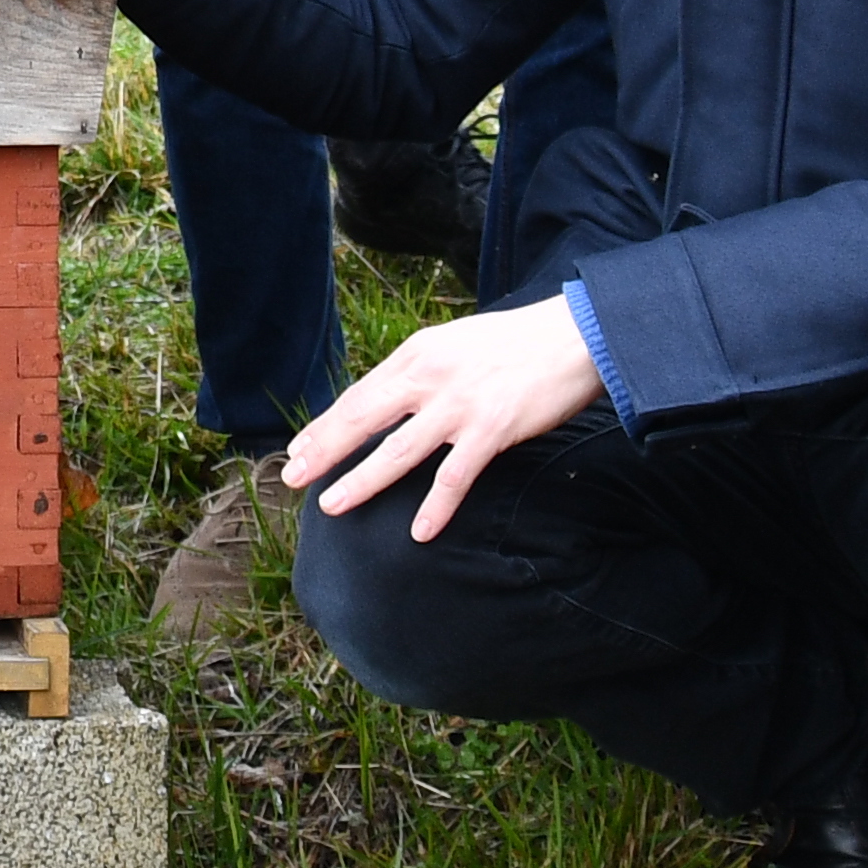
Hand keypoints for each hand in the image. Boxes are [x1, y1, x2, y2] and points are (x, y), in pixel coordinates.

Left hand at [277, 297, 609, 540]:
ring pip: (398, 451)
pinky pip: (455, 476)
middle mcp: (429, 377)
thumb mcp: (454, 344)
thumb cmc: (516, 342)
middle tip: (293, 477)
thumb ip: (421, 371)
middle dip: (324, 451)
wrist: (574, 335)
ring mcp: (459, 405)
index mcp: (417, 354)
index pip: (359, 395)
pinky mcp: (491, 428)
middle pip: (363, 419)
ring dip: (362, 481)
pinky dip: (436, 506)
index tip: (298, 448)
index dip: (326, 425)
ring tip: (332, 506)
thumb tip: (390, 399)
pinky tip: (420, 532)